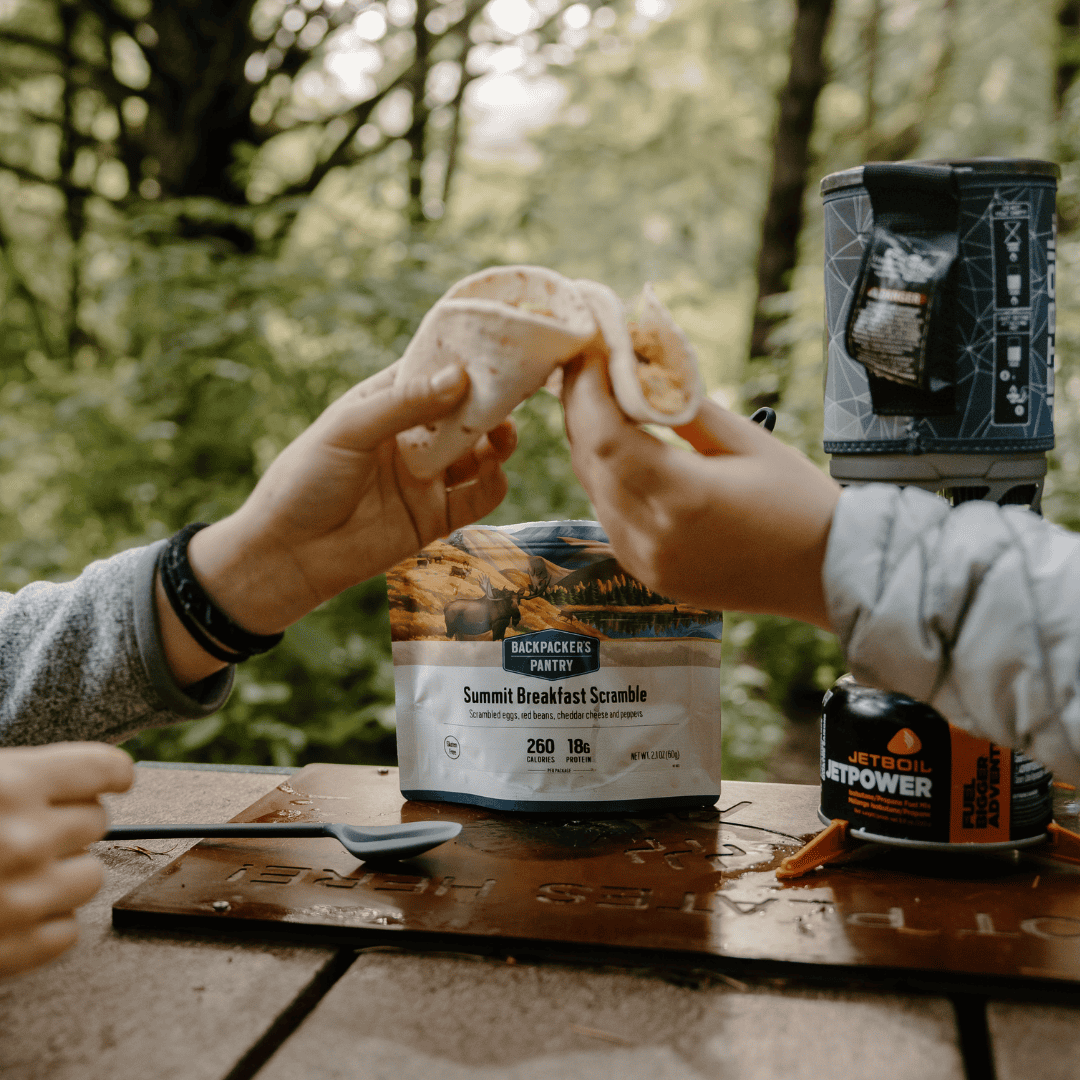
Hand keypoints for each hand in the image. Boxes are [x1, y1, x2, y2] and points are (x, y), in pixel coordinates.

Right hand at [0, 743, 133, 978]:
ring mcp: (20, 899)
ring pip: (90, 877)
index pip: (103, 768)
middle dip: (68, 827)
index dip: (110, 774)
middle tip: (26, 836)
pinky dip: (41, 927)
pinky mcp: (10, 953)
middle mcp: (24, 838)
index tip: (116, 780)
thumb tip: (86, 782)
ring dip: (61, 877)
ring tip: (15, 877)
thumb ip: (23, 782)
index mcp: (11, 785)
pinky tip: (9, 916)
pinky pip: (65, 933)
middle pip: (97, 822)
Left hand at [159, 361, 515, 684]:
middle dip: (491, 400)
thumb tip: (459, 377)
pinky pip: (479, 497)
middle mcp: (412, 438)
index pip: (433, 371)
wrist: (289, 555)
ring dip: (498, 440)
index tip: (498, 348)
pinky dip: (494, 482)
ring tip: (502, 434)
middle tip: (515, 391)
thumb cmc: (304, 480)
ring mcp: (426, 477)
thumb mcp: (349, 429)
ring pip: (480, 452)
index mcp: (386, 404)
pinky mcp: (436, 517)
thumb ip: (405, 404)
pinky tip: (492, 470)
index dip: (465, 359)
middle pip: (465, 411)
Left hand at [561, 352, 839, 628]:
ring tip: (599, 398)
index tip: (591, 351)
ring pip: (593, 488)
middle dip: (581, 407)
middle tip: (587, 364)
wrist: (825, 574)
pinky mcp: (647, 572)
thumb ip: (686, 408)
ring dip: (589, 441)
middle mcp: (652, 535)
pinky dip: (607, 477)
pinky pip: (609, 515)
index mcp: (683, 497)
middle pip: (588, 460)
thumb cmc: (798, 502)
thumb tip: (638, 371)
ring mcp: (645, 560)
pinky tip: (619, 448)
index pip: (604, 436)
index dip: (587, 390)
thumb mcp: (748, 440)